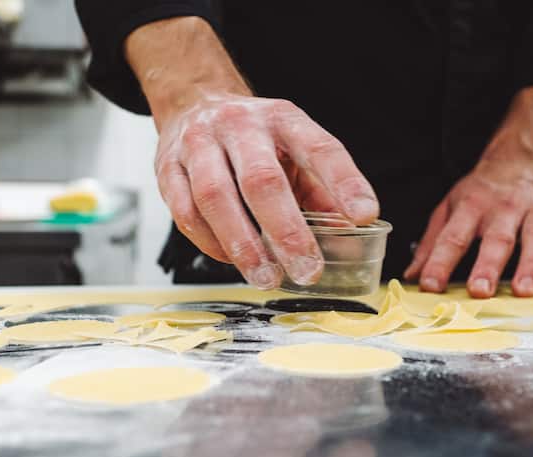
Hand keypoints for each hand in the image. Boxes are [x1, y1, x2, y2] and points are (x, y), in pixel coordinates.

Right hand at [155, 93, 378, 288]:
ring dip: (243, 245)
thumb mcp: (294, 149)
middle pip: (261, 179)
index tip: (365, 215)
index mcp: (283, 119)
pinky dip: (210, 242)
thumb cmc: (255, 139)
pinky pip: (185, 210)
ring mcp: (198, 144)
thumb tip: (352, 238)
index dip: (344, 181)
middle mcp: (240, 125)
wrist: (194, 103)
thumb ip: (321, 190)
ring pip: (216, 196)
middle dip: (286, 230)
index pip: (319, 147)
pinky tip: (231, 260)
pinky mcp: (168, 167)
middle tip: (306, 269)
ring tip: (266, 277)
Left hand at [405, 86, 532, 297]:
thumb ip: (431, 243)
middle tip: (480, 291)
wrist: (520, 159)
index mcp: (472, 205)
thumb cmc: (482, 190)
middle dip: (488, 266)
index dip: (440, 262)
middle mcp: (505, 209)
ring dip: (531, 267)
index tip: (430, 285)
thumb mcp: (449, 207)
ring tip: (523, 292)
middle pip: (497, 239)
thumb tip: (412, 275)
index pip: (453, 236)